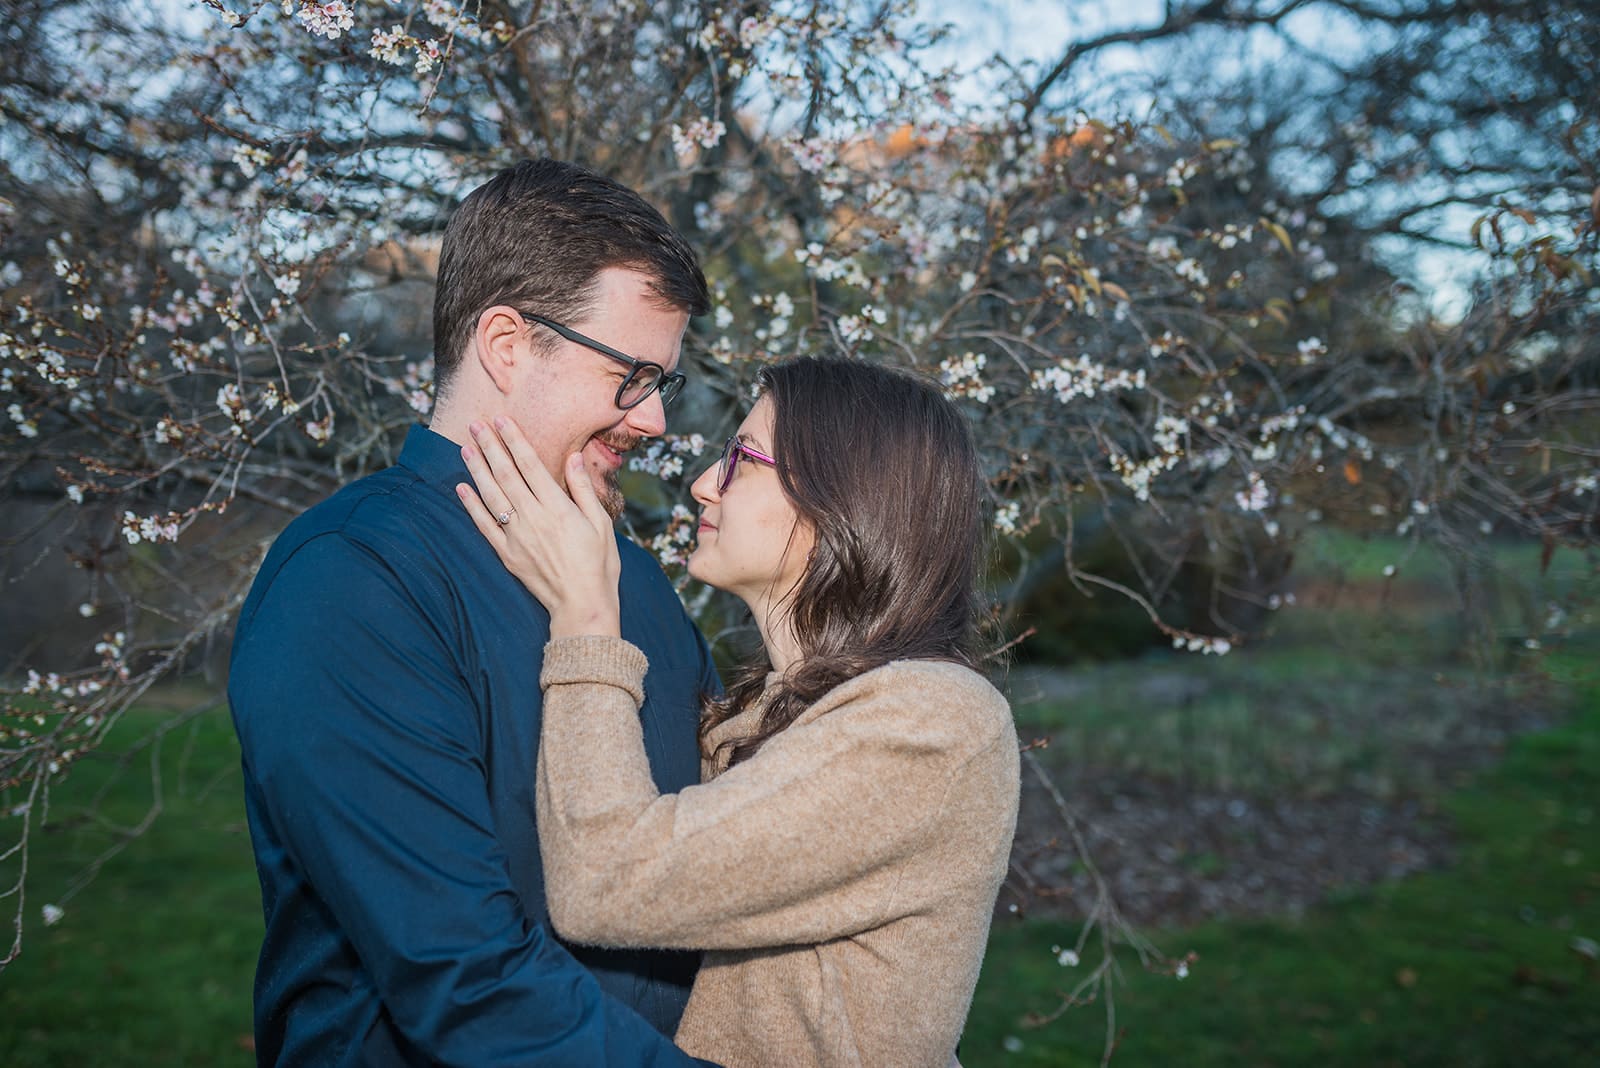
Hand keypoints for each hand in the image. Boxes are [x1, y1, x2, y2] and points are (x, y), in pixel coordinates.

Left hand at [456, 417, 621, 638]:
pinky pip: (484, 525)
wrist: (582, 604)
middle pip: (505, 474)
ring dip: (477, 469)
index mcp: (557, 507)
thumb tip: (573, 457)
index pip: (530, 464)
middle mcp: (532, 517)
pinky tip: (462, 488)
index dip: (514, 439)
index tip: (502, 420)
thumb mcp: (601, 523)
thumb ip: (582, 488)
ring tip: (466, 448)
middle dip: (489, 446)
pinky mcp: (507, 554)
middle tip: (476, 424)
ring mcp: (516, 536)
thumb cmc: (598, 564)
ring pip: (491, 495)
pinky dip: (471, 505)